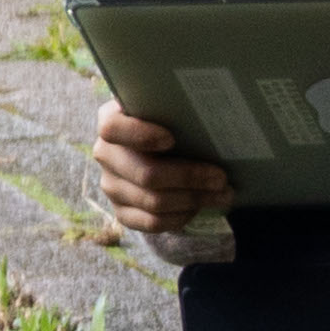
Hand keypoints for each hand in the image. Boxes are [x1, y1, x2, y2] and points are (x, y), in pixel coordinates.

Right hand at [91, 102, 228, 236]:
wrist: (168, 147)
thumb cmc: (175, 120)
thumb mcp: (173, 108)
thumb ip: (180, 108)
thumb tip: (214, 114)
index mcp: (112, 120)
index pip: (112, 129)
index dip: (141, 135)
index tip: (172, 139)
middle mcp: (106, 154)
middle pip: (145, 174)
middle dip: (189, 177)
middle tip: (221, 177)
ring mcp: (111, 185)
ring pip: (153, 201)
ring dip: (194, 199)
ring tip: (223, 193)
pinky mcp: (121, 211)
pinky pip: (151, 222)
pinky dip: (181, 216)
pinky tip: (200, 207)